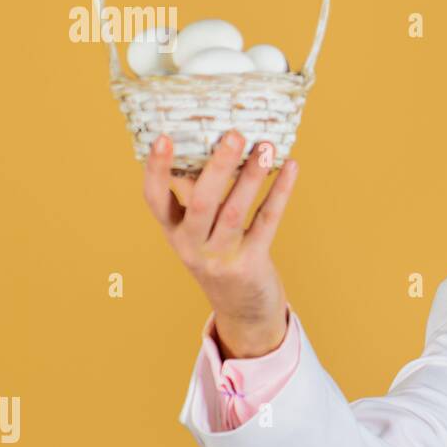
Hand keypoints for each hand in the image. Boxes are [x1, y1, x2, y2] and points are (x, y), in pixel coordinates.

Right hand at [142, 130, 298, 357]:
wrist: (242, 310)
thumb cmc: (220, 256)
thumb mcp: (199, 231)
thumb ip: (198, 195)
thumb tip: (208, 144)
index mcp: (174, 232)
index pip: (155, 199)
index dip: (156, 170)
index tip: (163, 138)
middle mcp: (191, 246)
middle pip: (201, 202)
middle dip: (217, 167)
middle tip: (234, 135)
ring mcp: (221, 257)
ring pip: (235, 211)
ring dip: (251, 176)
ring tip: (265, 146)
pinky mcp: (251, 263)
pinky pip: (266, 221)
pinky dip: (280, 192)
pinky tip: (291, 167)